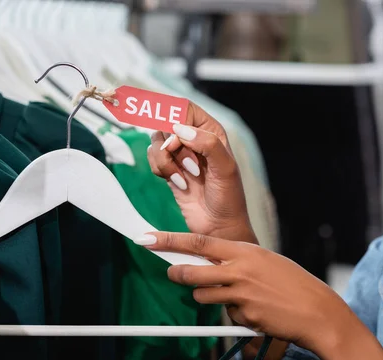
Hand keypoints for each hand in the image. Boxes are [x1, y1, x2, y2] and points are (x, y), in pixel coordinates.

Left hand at [136, 231, 351, 351]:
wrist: (317, 310)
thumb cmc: (292, 282)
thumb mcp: (265, 260)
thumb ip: (237, 260)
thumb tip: (210, 264)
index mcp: (244, 251)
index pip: (198, 242)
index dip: (170, 240)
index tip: (148, 238)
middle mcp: (239, 271)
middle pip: (192, 273)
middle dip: (177, 273)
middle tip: (172, 272)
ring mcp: (240, 296)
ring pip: (203, 296)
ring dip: (207, 296)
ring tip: (233, 295)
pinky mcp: (244, 317)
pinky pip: (227, 315)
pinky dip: (235, 313)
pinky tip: (255, 310)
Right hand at [147, 103, 254, 241]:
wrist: (218, 227)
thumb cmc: (229, 198)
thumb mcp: (226, 168)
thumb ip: (207, 143)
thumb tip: (180, 129)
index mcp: (211, 131)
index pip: (184, 108)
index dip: (174, 120)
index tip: (175, 140)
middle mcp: (194, 138)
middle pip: (164, 122)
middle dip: (171, 145)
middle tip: (189, 165)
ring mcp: (180, 154)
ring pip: (155, 141)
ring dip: (166, 161)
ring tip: (185, 177)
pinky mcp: (169, 170)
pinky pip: (153, 159)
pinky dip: (161, 170)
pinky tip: (179, 183)